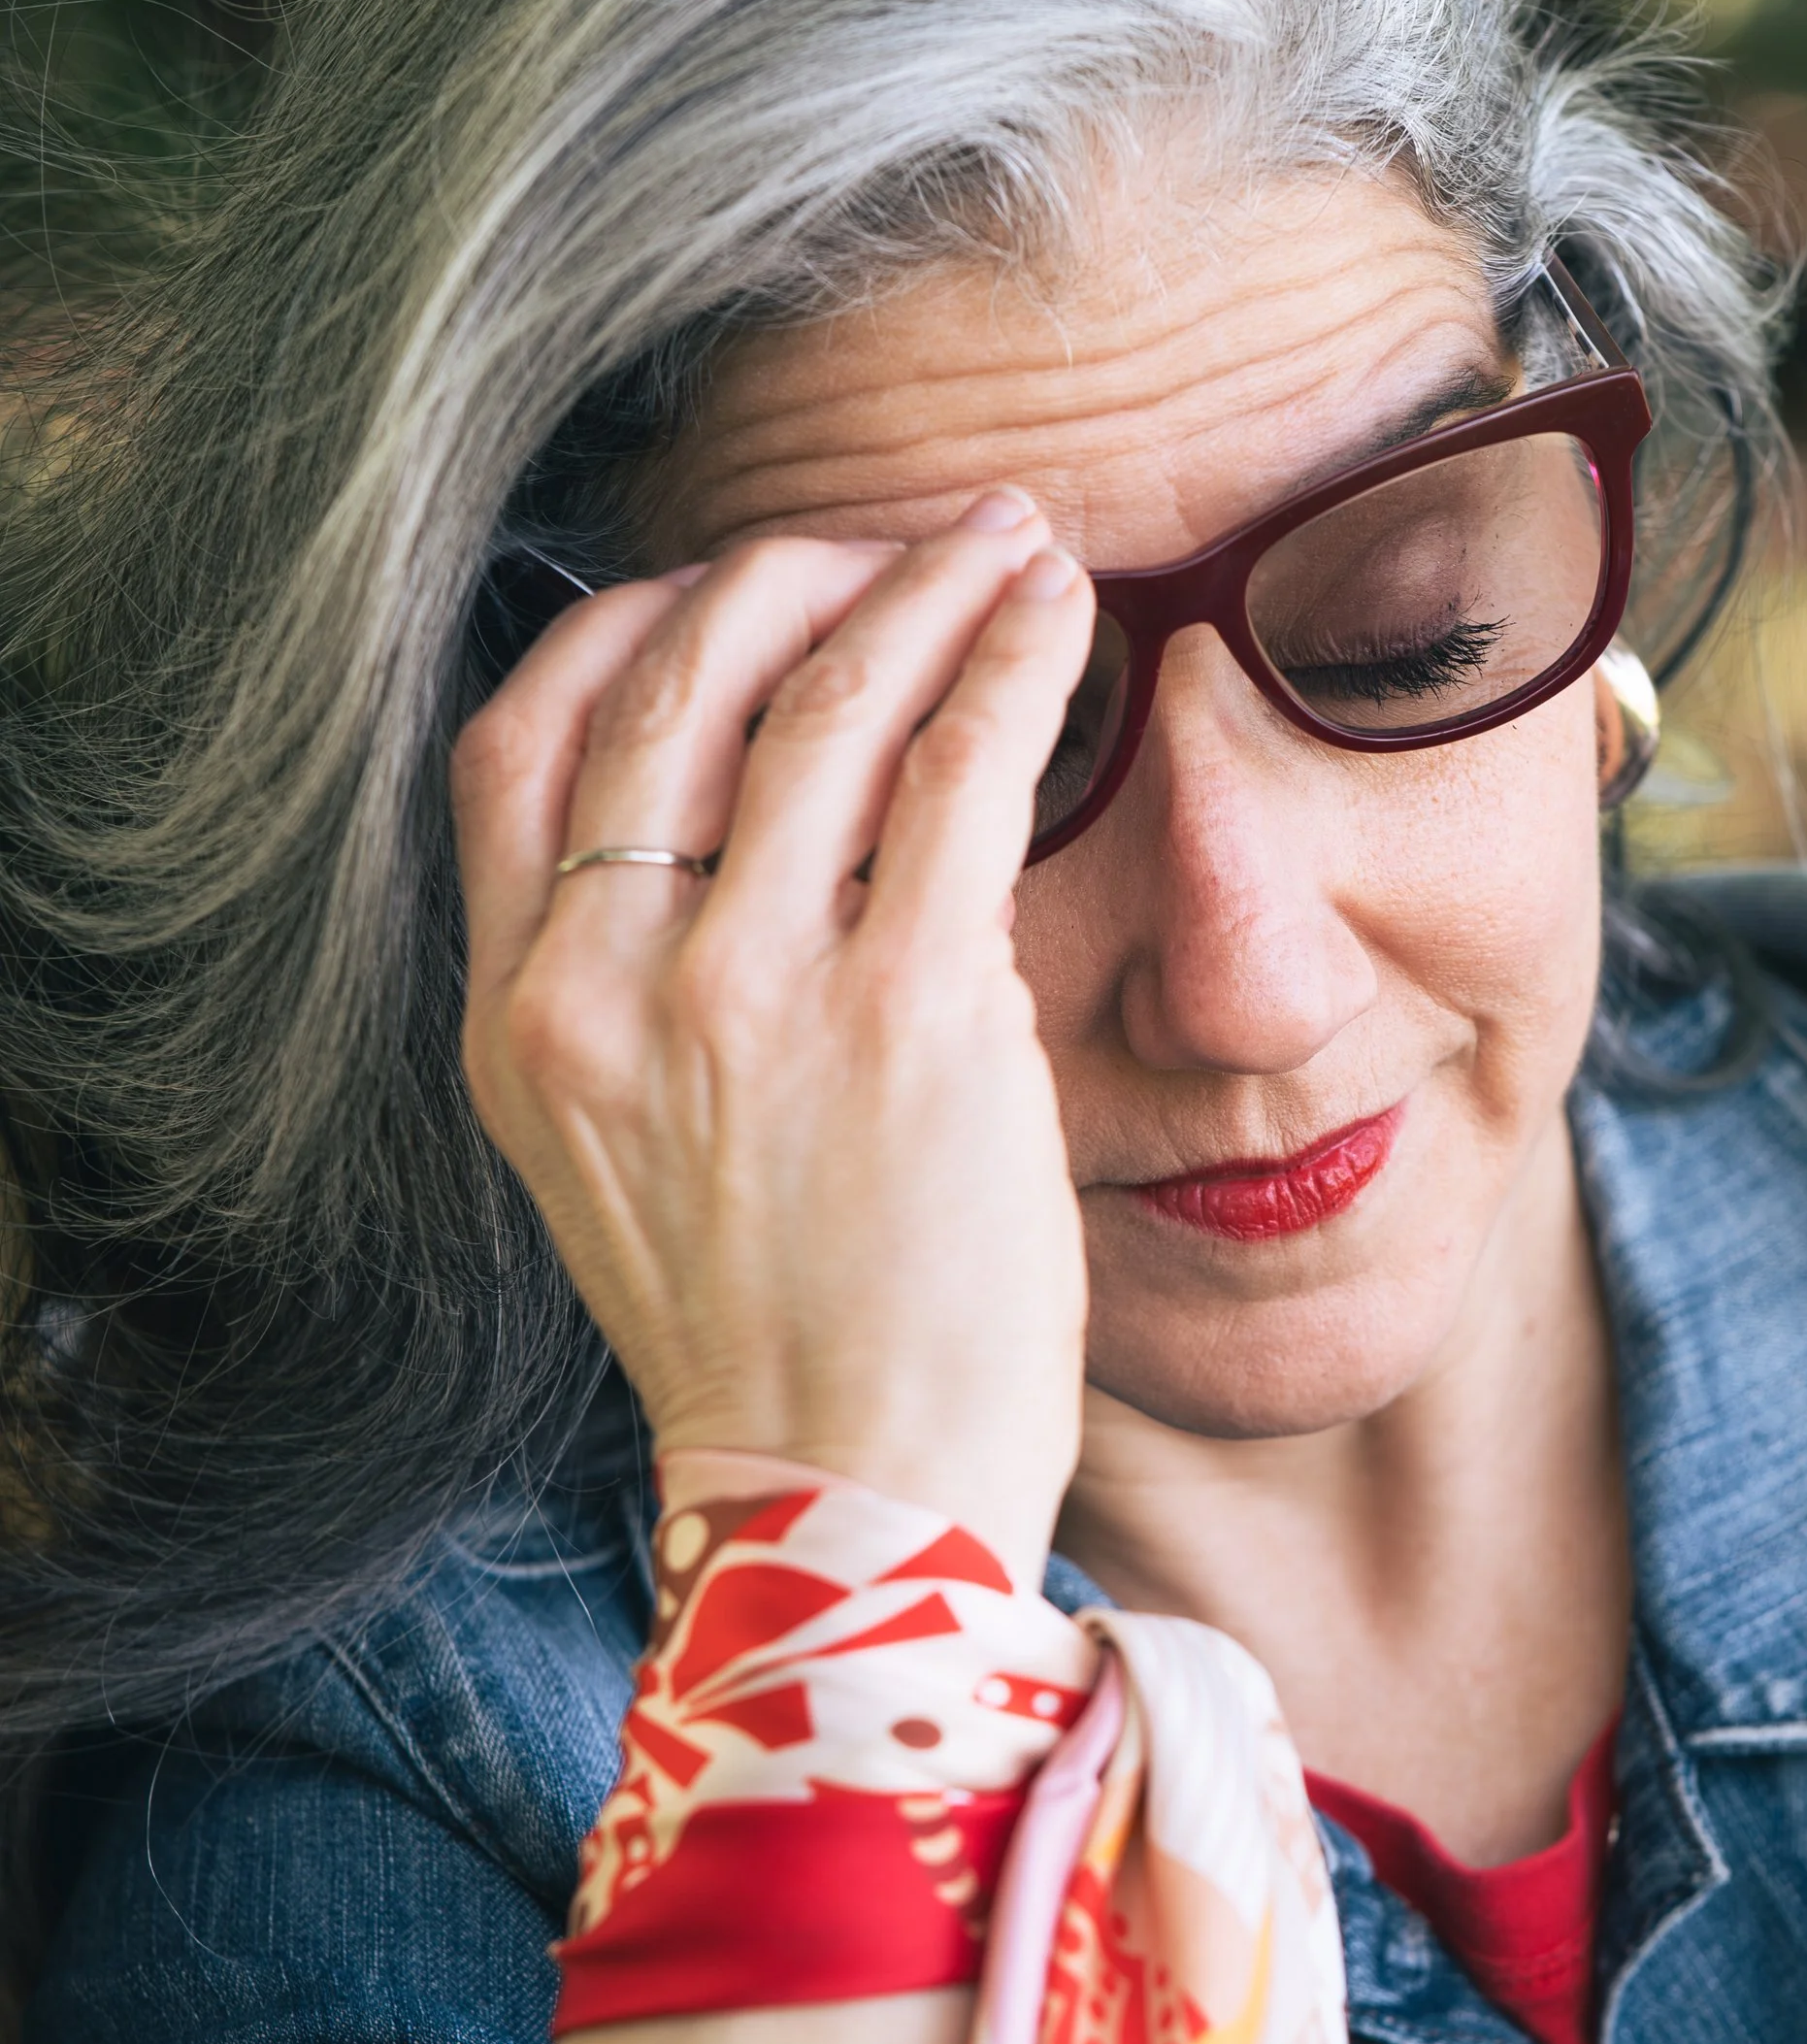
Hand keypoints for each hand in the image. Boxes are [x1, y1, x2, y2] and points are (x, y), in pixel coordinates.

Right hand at [453, 498, 1094, 1585]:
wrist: (852, 1500)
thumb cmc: (772, 1337)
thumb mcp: (618, 1161)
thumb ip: (628, 994)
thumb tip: (739, 810)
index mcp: (516, 1027)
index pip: (514, 745)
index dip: (622, 628)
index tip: (727, 589)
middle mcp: (604, 992)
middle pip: (669, 685)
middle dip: (791, 574)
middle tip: (892, 545)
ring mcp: (748, 997)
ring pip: (822, 699)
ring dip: (922, 587)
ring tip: (1003, 543)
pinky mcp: (910, 1013)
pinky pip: (958, 767)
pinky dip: (1009, 658)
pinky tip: (1055, 617)